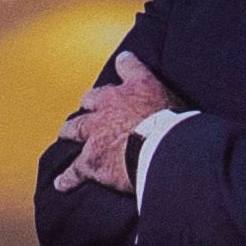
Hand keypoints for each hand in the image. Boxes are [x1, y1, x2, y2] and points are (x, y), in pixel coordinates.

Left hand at [49, 53, 172, 192]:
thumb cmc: (178, 128)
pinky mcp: (91, 159)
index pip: (129, 67)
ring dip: (70, 132)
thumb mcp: (179, 105)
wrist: (163, 150)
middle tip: (89, 109)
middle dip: (89, 104)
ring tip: (66, 135)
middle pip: (91, 98)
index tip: (123, 62)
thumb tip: (183, 116)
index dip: (125, 65)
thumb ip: (171, 104)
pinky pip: (74, 170)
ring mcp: (96, 132)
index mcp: (137, 87)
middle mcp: (111, 104)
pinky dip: (68, 177)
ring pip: (75, 128)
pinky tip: (62, 184)